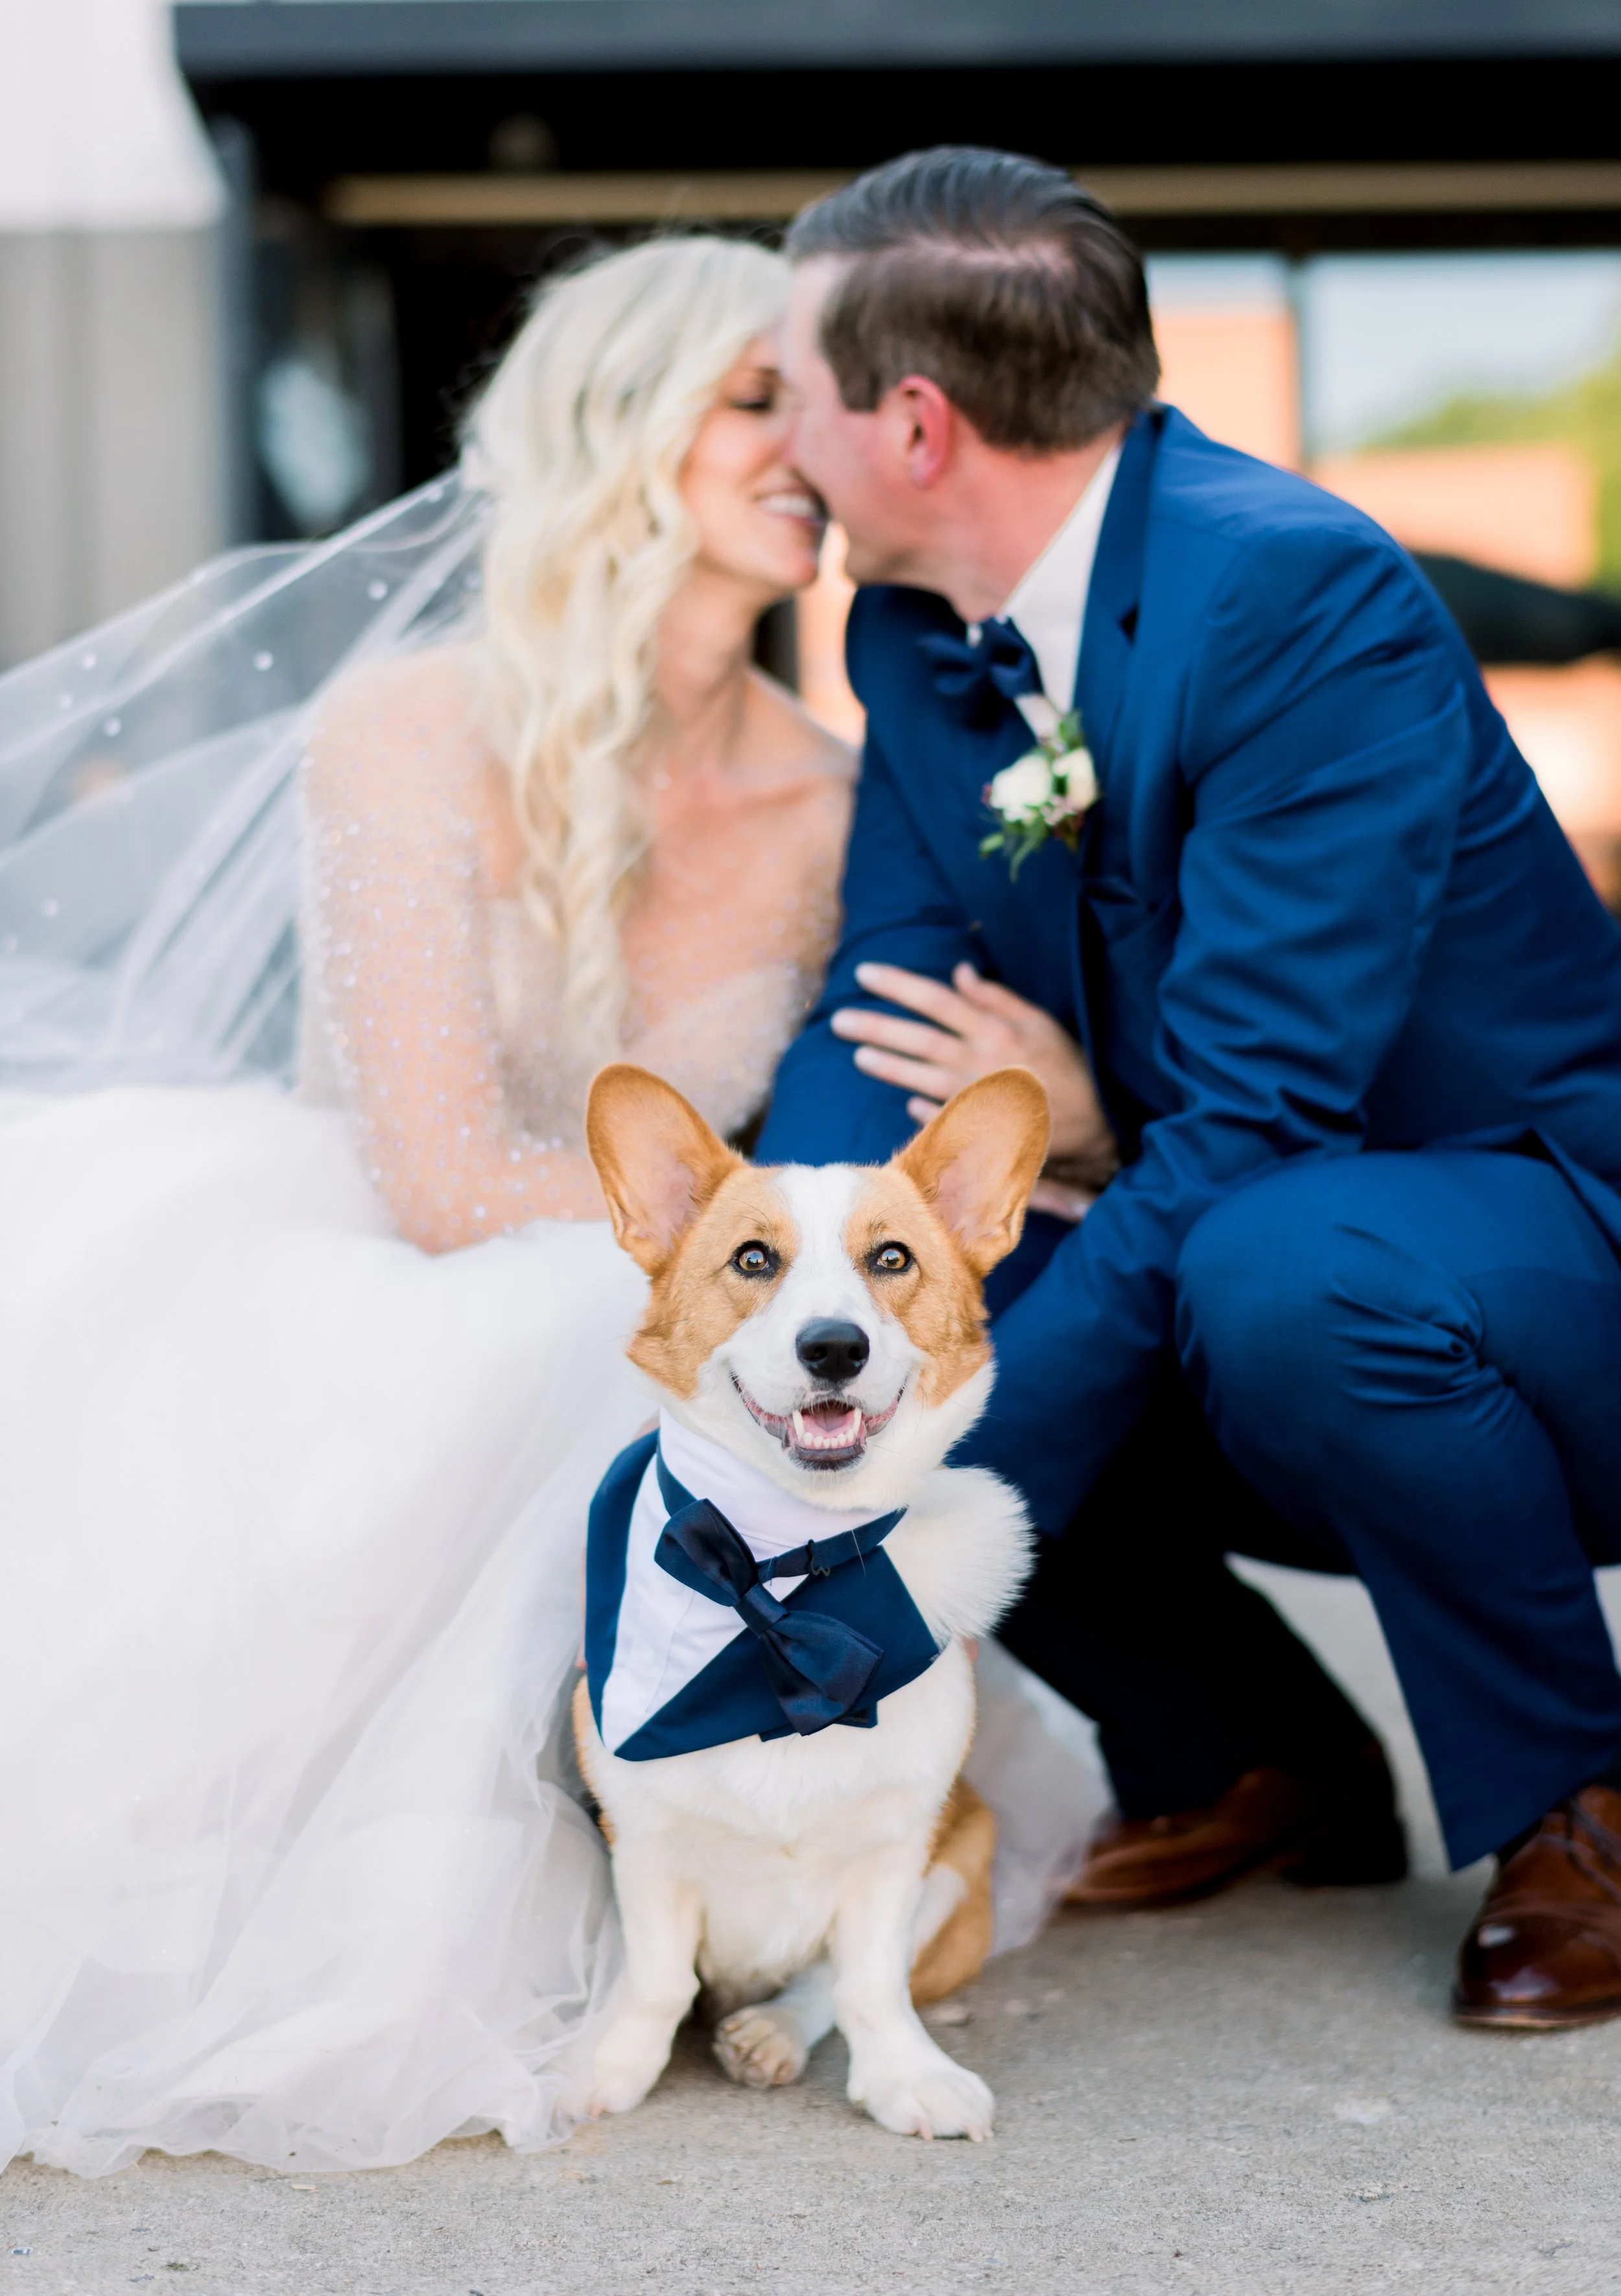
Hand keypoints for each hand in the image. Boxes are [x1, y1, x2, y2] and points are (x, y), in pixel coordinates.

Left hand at [830, 961, 1118, 1215]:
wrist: (1096, 1128)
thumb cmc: (1068, 1069)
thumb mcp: (1041, 1024)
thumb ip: (997, 999)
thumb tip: (958, 972)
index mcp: (994, 1030)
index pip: (935, 1000)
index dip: (898, 985)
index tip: (864, 974)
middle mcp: (980, 1061)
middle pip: (918, 1038)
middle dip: (875, 1027)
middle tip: (839, 1020)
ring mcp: (976, 1097)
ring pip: (920, 1077)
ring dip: (887, 1066)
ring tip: (858, 1055)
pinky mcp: (979, 1128)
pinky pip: (939, 1115)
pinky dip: (921, 1106)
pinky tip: (905, 1100)